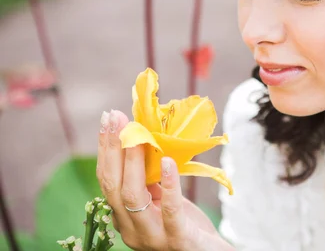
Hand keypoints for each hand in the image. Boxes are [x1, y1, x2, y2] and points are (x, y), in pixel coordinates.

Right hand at [96, 110, 232, 250]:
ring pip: (133, 197)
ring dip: (133, 162)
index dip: (105, 150)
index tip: (108, 120)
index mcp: (125, 218)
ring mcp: (152, 237)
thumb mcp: (163, 201)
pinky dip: (168, 183)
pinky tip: (167, 161)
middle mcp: (131, 229)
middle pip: (113, 186)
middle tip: (115, 118)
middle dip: (112, 149)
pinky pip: (169, 209)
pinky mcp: (177, 239)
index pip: (107, 181)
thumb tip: (143, 141)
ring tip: (137, 135)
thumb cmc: (187, 226)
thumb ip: (151, 181)